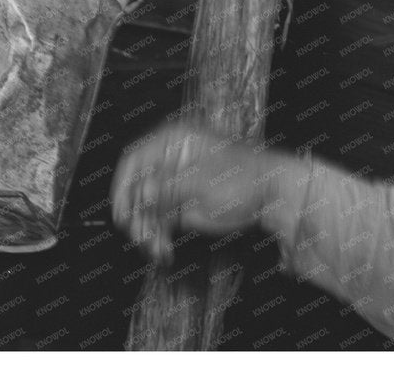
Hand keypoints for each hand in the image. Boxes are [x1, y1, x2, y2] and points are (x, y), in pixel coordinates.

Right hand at [110, 121, 290, 263]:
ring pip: (145, 209)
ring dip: (146, 232)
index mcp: (174, 142)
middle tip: (141, 237)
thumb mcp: (203, 181)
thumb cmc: (246, 176)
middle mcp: (170, 161)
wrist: (272, 196)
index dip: (123, 186)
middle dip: (137, 216)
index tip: (121, 212)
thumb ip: (168, 189)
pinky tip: (163, 251)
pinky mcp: (181, 205)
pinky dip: (158, 238)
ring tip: (157, 249)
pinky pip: (159, 222)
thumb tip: (140, 194)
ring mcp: (175, 184)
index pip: (134, 160)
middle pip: (137, 187)